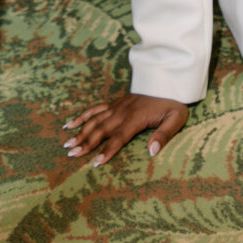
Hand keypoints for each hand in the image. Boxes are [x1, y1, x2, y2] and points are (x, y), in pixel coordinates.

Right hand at [62, 92, 188, 166]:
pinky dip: (81, 117)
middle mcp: (122, 112)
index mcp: (135, 118)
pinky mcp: (113, 104)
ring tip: (67, 145)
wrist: (167, 80)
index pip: (118, 137)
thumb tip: (152, 152)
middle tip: (72, 155)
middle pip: (101, 130)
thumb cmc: (172, 102)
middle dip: (86, 143)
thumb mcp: (176, 118)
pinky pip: (94, 110)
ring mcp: (115, 107)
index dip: (107, 150)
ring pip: (94, 120)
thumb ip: (164, 135)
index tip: (96, 163)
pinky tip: (70, 124)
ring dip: (80, 132)